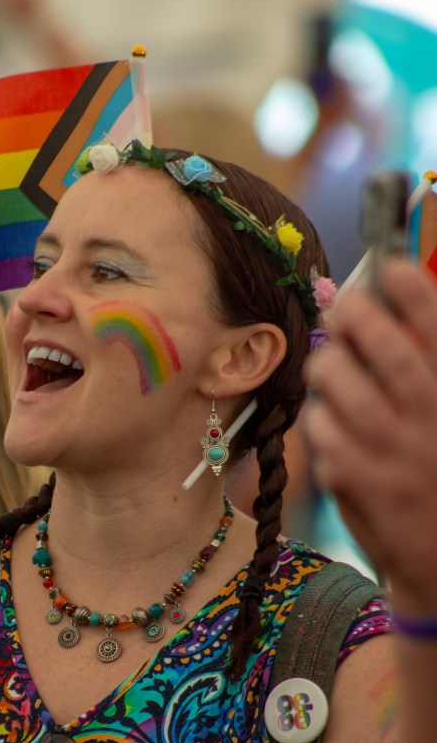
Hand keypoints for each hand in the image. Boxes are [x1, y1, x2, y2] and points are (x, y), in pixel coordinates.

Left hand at [305, 259, 436, 612]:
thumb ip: (422, 362)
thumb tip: (375, 307)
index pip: (434, 321)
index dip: (408, 286)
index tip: (390, 267)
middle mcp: (428, 411)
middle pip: (376, 338)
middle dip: (351, 314)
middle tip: (341, 312)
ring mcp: (390, 444)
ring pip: (334, 375)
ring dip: (327, 365)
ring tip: (332, 370)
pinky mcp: (354, 475)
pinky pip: (318, 424)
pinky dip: (319, 420)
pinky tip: (334, 428)